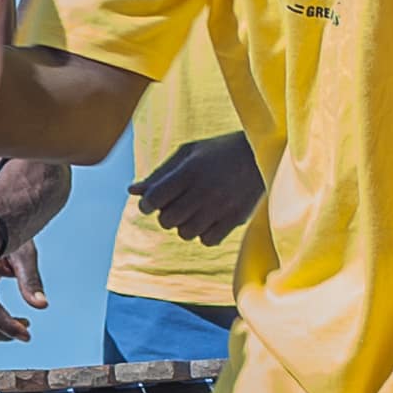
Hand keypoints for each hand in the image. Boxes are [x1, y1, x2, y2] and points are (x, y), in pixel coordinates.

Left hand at [128, 130, 267, 248]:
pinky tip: (208, 219)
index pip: (154, 199)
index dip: (146, 204)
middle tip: (175, 205)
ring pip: (185, 234)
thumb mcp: (187, 153)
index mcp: (189, 171)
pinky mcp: (236, 218)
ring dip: (183, 225)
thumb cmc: (217, 151)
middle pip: (167, 220)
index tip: (151, 202)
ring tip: (192, 212)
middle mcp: (204, 190)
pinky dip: (203, 234)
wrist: (261, 153)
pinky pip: (208, 241)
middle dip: (165, 215)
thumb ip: (160, 174)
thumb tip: (131, 191)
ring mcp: (221, 206)